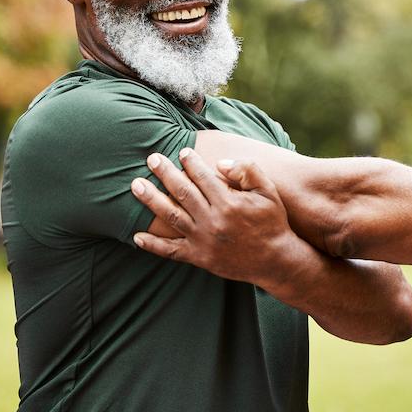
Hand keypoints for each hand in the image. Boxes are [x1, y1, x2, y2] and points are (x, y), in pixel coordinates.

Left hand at [131, 149, 301, 288]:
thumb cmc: (271, 222)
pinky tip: (137, 236)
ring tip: (136, 185)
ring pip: (171, 216)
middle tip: (152, 159)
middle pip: (182, 192)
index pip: (202, 177)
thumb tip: (219, 163)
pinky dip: (153, 245)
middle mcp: (212, 221)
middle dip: (165, 173)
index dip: (191, 162)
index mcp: (228, 203)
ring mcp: (203, 240)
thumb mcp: (268, 192)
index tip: (182, 152)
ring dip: (151, 199)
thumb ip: (247, 171)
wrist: (275, 260)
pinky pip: (171, 251)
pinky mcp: (199, 257)